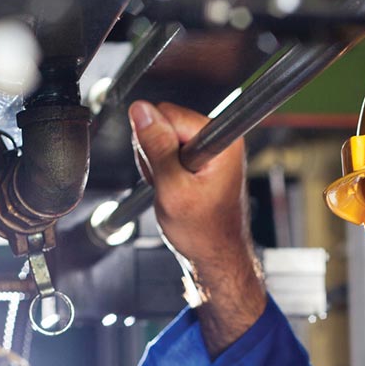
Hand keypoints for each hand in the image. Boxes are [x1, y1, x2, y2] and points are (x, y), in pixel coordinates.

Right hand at [128, 100, 265, 353]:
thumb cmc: (203, 233)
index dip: (156, 142)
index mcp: (223, 140)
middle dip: (154, 152)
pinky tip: (172, 187)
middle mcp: (220, 137)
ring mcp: (210, 145)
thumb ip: (156, 146)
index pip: (169, 113)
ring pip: (161, 135)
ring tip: (172, 189)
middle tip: (167, 184)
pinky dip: (161, 168)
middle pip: (163, 120)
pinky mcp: (200, 155)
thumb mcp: (172, 188)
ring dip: (156, 163)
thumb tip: (141, 109)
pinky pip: (166, 149)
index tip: (166, 170)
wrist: (215, 256)